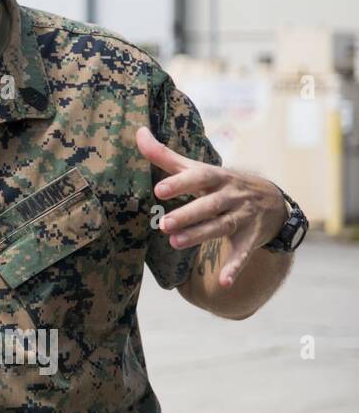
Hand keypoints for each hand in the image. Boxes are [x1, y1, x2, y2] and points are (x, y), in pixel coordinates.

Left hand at [136, 127, 287, 287]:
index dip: (180, 183)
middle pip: (209, 206)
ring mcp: (243, 218)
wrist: (273, 201)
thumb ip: (165, 155)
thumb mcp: (197, 167)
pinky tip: (224, 281)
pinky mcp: (250, 239)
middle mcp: (231, 196)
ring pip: (221, 227)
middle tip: (163, 225)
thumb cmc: (222, 183)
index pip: (198, 177)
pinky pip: (243, 254)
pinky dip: (235, 267)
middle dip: (187, 215)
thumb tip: (138, 131)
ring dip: (200, 236)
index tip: (159, 190)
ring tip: (175, 243)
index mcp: (216, 177)